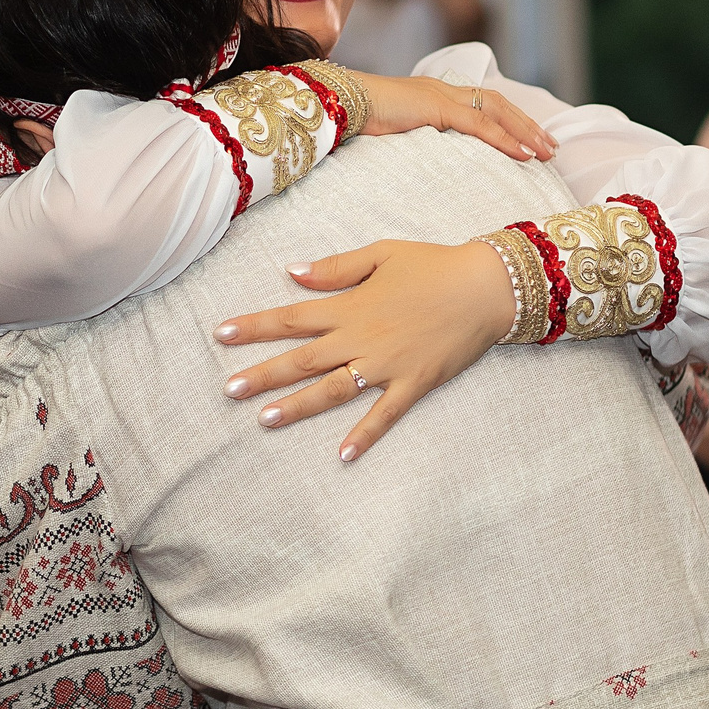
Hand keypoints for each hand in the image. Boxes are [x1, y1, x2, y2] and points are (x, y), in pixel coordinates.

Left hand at [212, 239, 515, 462]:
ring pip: (333, 390)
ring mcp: (386, 365)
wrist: (488, 287)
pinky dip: (365, 435)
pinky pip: (385, 414)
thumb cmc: (434, 266)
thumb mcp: (381, 254)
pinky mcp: (413, 384)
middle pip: (302, 360)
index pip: (291, 318)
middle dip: (263, 375)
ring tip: (265, 419)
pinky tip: (343, 455)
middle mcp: (361, 339)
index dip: (254, 326)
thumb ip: (335, 268)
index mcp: (350, 306)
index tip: (221, 334)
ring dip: (298, 406)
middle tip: (229, 390)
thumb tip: (292, 272)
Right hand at [358, 72, 554, 161]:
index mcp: (434, 94)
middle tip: (551, 147)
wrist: (334, 104)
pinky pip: (479, 124)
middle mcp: (443, 89)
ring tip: (546, 152)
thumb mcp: (391, 133)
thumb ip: (411, 141)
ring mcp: (440, 96)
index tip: (530, 140)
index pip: (483, 103)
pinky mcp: (435, 107)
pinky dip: (504, 139)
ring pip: (496, 111)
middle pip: (498, 103)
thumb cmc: (354, 121)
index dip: (510, 120)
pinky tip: (523, 153)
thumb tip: (420, 165)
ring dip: (525, 131)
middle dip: (528, 125)